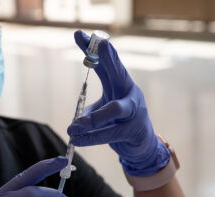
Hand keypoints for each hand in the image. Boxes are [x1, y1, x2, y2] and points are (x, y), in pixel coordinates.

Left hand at [67, 30, 169, 176]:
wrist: (142, 144)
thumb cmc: (121, 122)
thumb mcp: (104, 110)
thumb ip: (91, 111)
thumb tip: (75, 120)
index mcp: (120, 84)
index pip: (105, 64)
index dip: (92, 51)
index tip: (78, 35)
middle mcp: (129, 93)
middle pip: (120, 73)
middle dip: (110, 59)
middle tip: (101, 45)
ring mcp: (134, 112)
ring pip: (114, 110)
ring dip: (92, 119)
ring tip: (72, 127)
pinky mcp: (131, 131)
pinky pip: (109, 134)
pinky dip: (91, 138)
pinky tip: (76, 140)